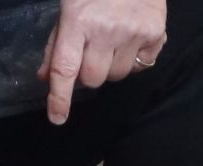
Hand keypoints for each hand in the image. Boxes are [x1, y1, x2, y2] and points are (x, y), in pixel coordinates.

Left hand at [37, 0, 166, 124]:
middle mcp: (106, 29)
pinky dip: (135, 58)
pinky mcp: (155, 33)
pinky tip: (131, 37)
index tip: (57, 118)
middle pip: (93, 80)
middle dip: (88, 73)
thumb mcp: (68, 6)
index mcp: (77, 20)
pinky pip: (142, 66)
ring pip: (117, 76)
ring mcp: (133, 32)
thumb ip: (56, 44)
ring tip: (113, 40)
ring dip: (111, 66)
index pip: (65, 69)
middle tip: (90, 52)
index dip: (60, 97)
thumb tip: (46, 79)